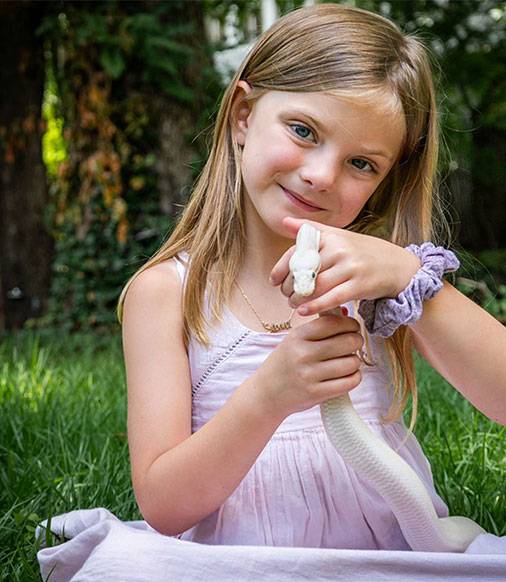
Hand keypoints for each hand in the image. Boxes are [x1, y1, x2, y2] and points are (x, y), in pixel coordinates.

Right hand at [255, 314, 363, 416]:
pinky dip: (355, 377)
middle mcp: (303, 354)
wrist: (266, 394)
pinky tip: (349, 375)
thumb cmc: (284, 364)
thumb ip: (317, 327)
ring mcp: (309, 375)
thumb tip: (344, 312)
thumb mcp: (293, 341)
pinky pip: (349, 382)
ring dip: (355, 361)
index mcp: (297, 336)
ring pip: (351, 362)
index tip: (353, 327)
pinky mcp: (316, 393)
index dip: (350, 323)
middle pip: (347, 341)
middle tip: (355, 344)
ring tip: (349, 361)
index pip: (333, 323)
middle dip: (357, 341)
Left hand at [270, 217, 420, 315]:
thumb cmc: (363, 251)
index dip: (281, 269)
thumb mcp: (338, 235)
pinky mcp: (359, 285)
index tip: (273, 281)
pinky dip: (314, 306)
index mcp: (330, 236)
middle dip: (289, 287)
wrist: (399, 266)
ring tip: (293, 304)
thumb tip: (284, 221)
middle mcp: (340, 249)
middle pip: (304, 271)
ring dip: (299, 299)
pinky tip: (303, 311)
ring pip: (315, 286)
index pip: (296, 253)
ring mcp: (350, 267)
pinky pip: (332, 298)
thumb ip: (311, 229)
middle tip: (286, 295)